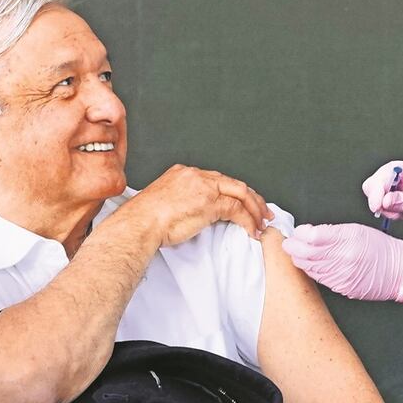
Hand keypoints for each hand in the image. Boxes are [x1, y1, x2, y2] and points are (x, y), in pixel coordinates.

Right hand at [128, 164, 273, 245]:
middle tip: (263, 211)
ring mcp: (204, 187)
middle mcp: (196, 175)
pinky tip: (251, 230)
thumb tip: (193, 213)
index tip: (244, 203)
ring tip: (262, 223)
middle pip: (234, 183)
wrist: (139, 224)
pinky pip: (237, 210)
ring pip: (241, 193)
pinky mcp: (209, 203)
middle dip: (253, 198)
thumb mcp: (164, 202)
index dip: (234, 192)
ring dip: (255, 210)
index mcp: (184, 172)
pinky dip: (248, 220)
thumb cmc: (144, 220)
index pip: (218, 179)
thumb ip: (182, 201)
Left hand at [281, 223, 402, 302]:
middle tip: (289, 242)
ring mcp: (342, 275)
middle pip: (306, 253)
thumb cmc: (380, 247)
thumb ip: (331, 231)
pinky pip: (319, 278)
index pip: (312, 236)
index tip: (298, 231)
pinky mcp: (342, 287)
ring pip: (309, 267)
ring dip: (299, 259)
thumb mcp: (357, 230)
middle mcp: (343, 257)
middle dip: (292, 247)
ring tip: (296, 253)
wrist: (399, 271)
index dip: (300, 233)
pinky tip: (310, 264)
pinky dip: (311, 270)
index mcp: (348, 239)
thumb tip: (308, 234)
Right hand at [362, 158, 402, 236]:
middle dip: (378, 196)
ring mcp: (400, 188)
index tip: (377, 205)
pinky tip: (399, 214)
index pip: (386, 173)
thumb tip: (385, 201)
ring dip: (383, 205)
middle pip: (377, 181)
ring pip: (377, 194)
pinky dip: (387, 211)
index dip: (378, 188)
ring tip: (398, 213)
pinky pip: (384, 204)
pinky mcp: (399, 200)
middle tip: (383, 210)